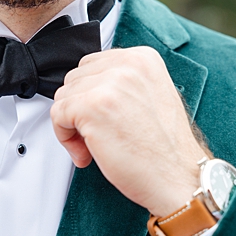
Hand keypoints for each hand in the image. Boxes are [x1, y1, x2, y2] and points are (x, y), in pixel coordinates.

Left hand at [51, 47, 208, 217]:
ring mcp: (109, 83)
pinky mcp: (91, 106)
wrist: (177, 177)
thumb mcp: (152, 97)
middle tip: (98, 135)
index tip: (103, 119)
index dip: (92, 96)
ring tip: (95, 146)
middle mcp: (128, 64)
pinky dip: (65, 137)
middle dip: (80, 109)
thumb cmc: (164, 148)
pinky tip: (88, 153)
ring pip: (64, 96)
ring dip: (72, 125)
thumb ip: (124, 84)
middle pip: (75, 79)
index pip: (94, 65)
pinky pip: (57, 114)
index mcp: (143, 58)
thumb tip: (89, 87)